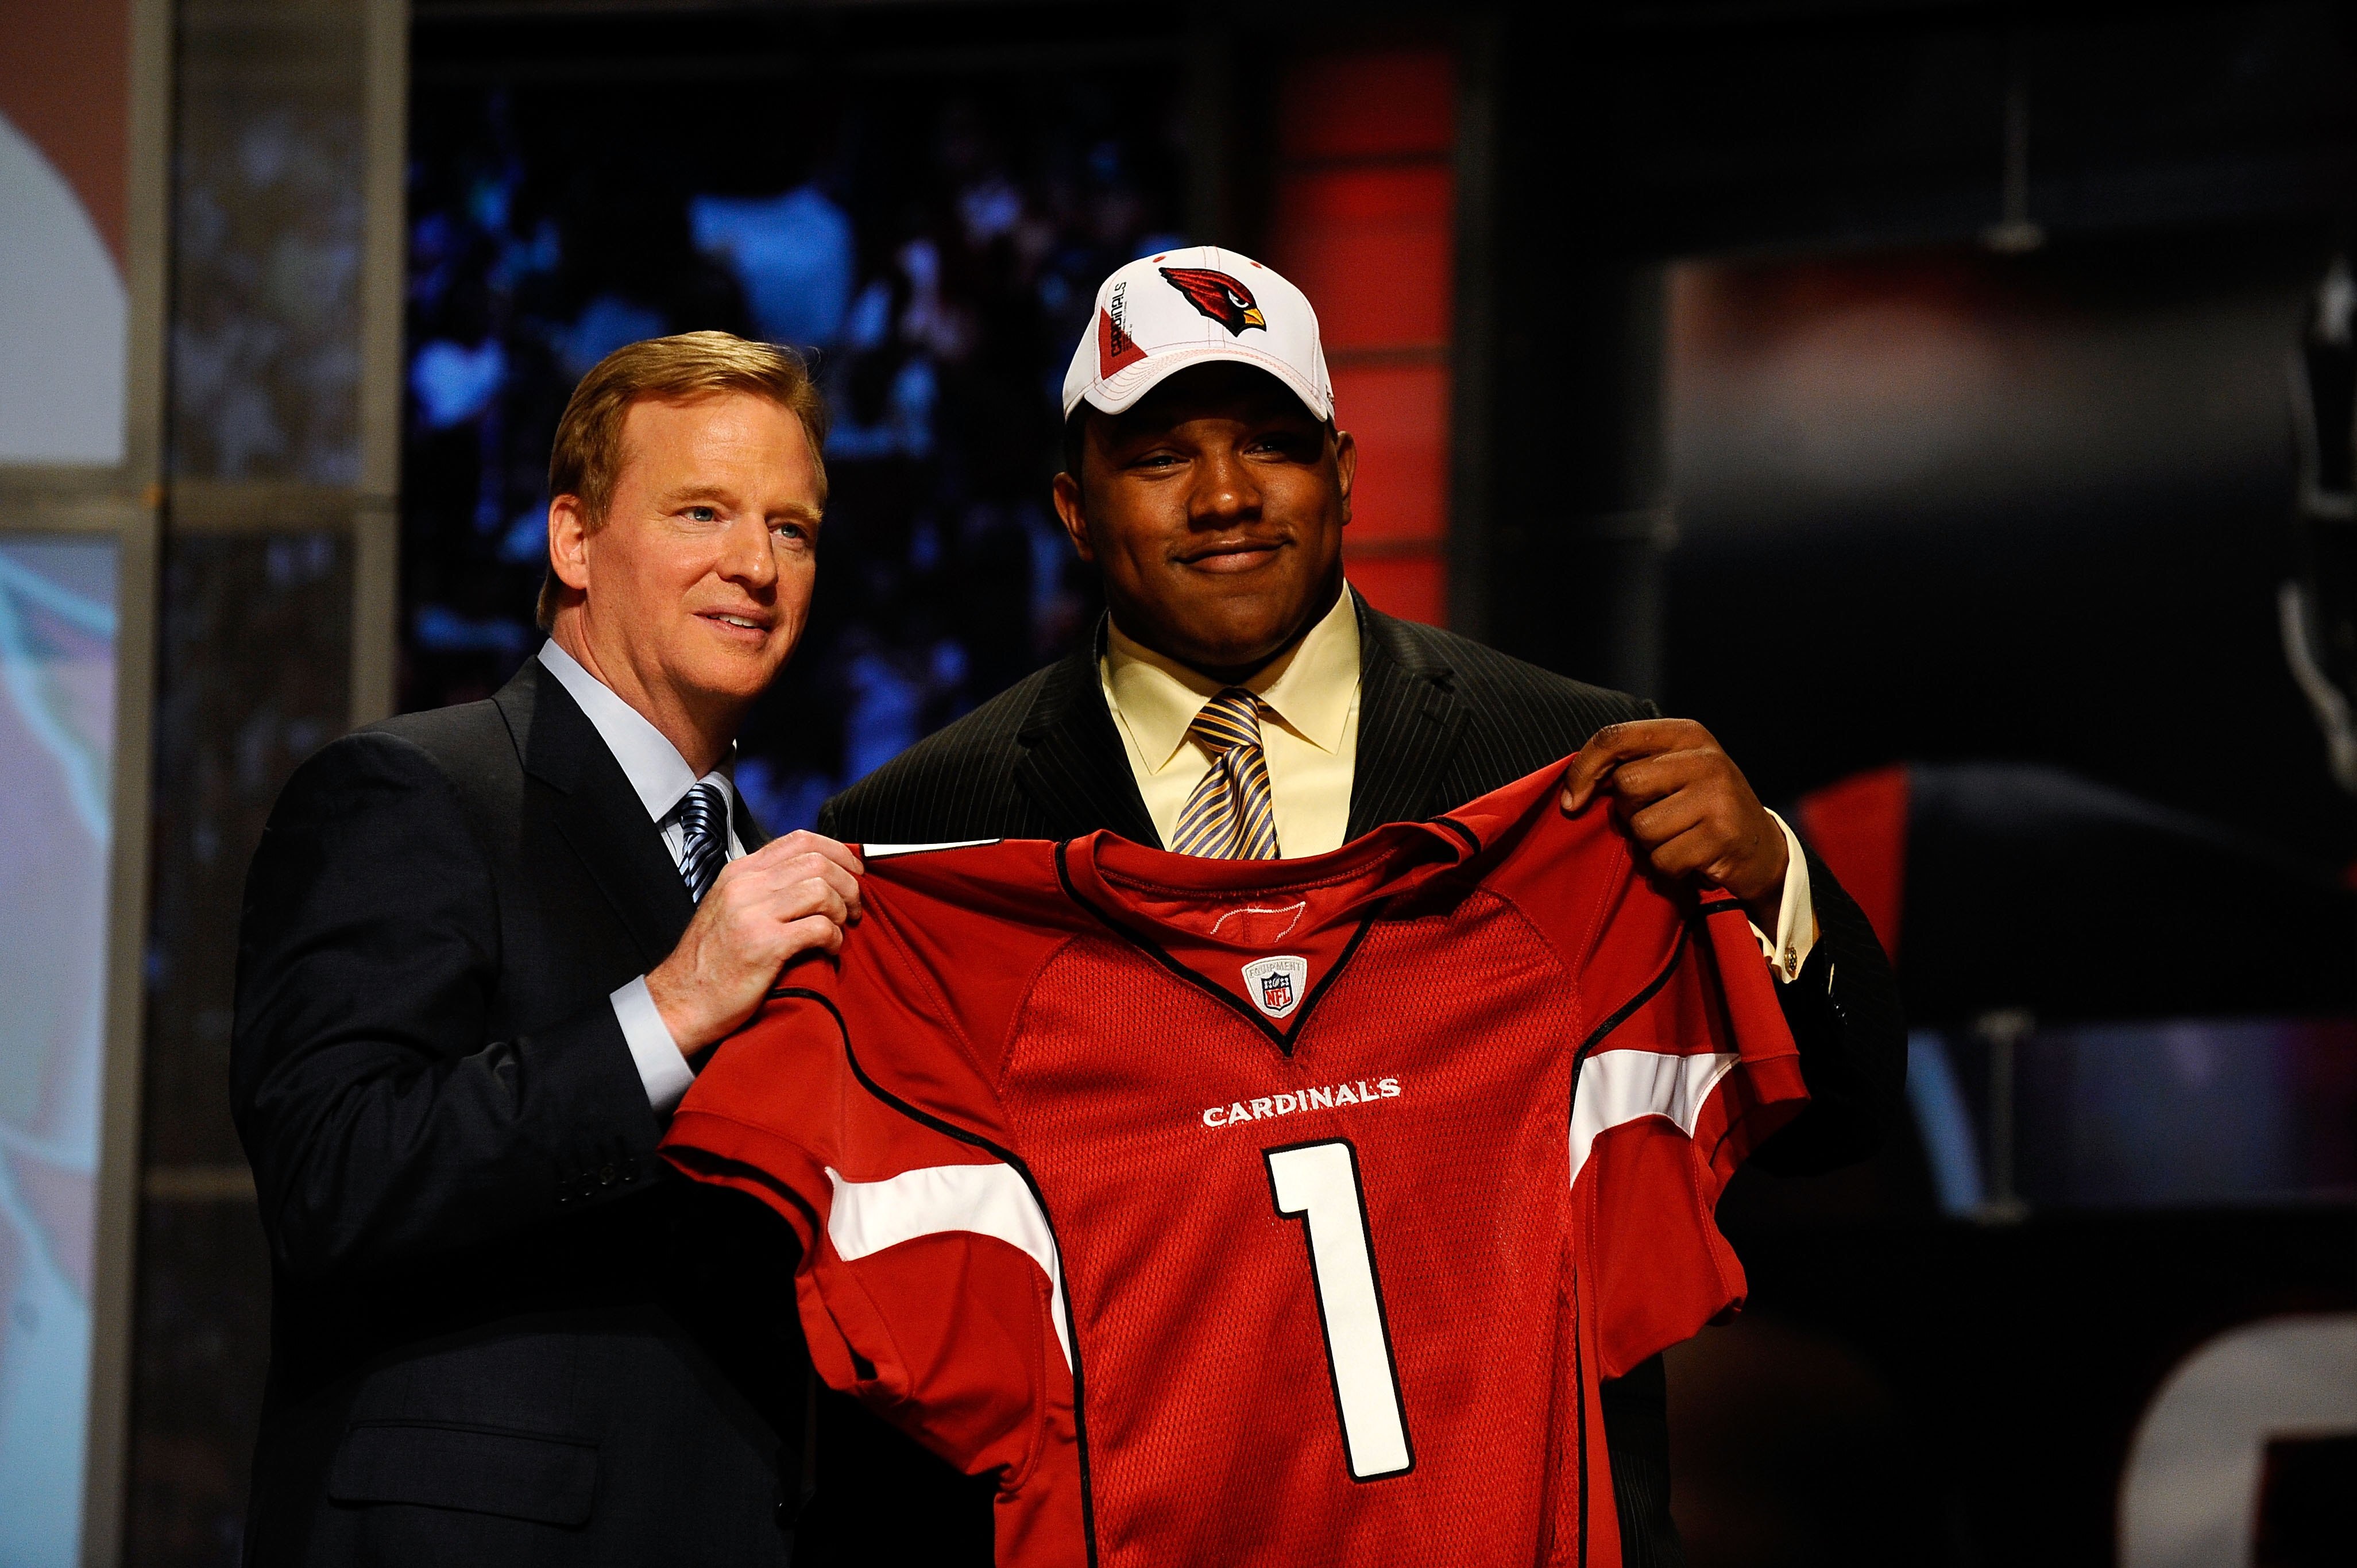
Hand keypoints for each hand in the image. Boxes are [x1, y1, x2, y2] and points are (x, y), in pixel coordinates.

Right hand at [645, 831, 863, 1057]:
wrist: (683, 1001)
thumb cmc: (712, 961)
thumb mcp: (730, 907)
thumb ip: (765, 887)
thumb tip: (815, 877)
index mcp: (740, 873)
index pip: (799, 840)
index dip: (837, 851)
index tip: (854, 870)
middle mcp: (745, 886)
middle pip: (817, 862)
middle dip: (848, 883)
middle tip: (854, 907)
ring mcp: (753, 914)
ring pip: (822, 890)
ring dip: (842, 910)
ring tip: (840, 929)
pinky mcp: (764, 946)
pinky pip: (819, 927)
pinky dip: (834, 938)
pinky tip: (829, 949)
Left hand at [1559, 718, 1788, 928]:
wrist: (1762, 850)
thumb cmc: (1701, 810)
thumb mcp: (1672, 774)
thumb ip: (1631, 766)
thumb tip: (1571, 793)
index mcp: (1686, 734)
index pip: (1614, 737)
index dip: (1583, 769)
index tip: (1571, 801)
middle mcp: (1705, 758)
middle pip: (1625, 786)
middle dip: (1630, 813)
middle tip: (1661, 820)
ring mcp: (1717, 795)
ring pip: (1641, 827)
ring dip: (1650, 845)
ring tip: (1680, 840)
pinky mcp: (1722, 835)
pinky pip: (1662, 859)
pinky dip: (1668, 869)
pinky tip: (1691, 860)